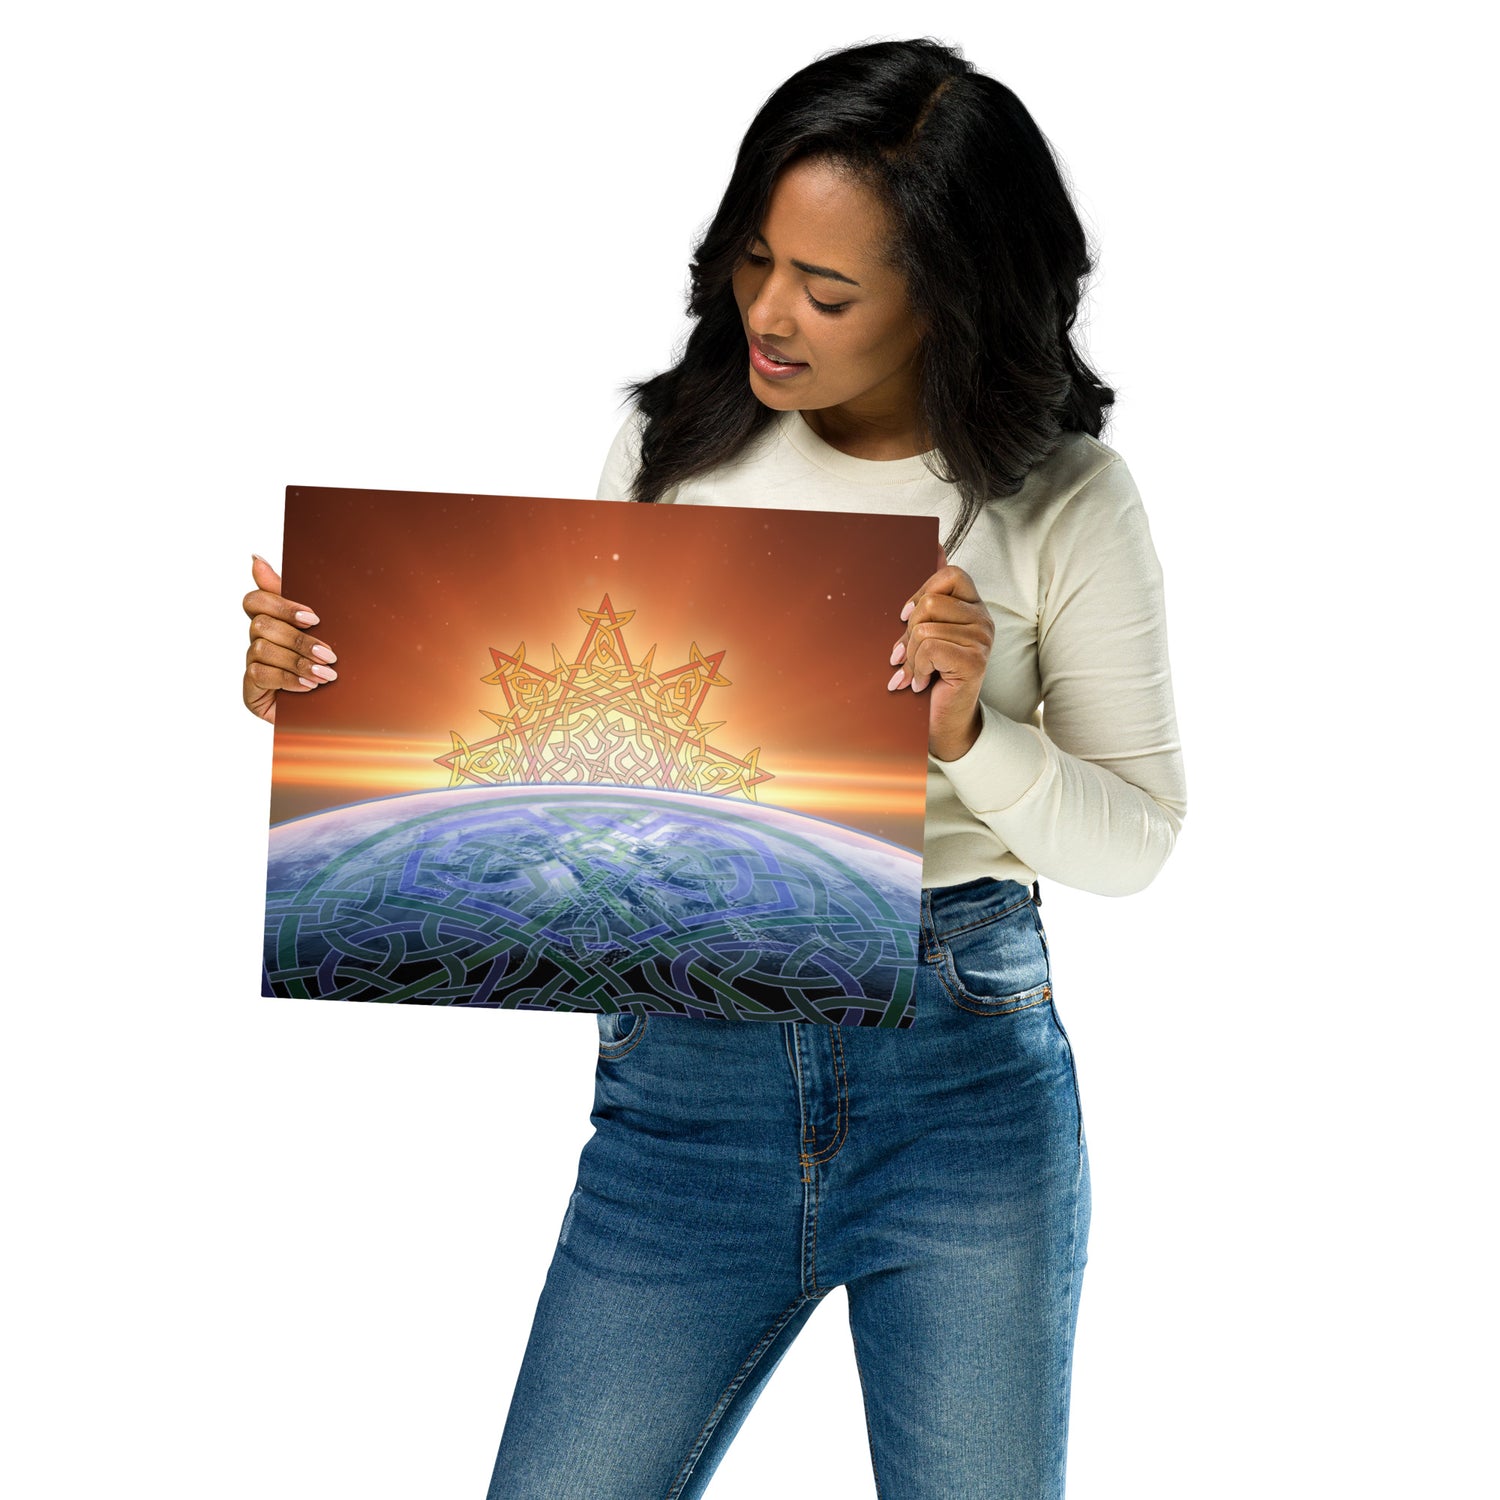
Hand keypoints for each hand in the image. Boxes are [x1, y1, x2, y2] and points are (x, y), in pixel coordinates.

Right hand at [242, 554, 336, 723]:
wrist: (332, 711)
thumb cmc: (327, 666)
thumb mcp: (321, 631)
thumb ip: (293, 597)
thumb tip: (255, 558)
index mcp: (272, 621)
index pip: (255, 600)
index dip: (281, 605)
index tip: (313, 618)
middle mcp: (257, 640)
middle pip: (261, 625)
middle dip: (299, 640)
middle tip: (330, 654)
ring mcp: (252, 665)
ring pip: (262, 649)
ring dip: (298, 662)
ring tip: (326, 675)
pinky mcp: (250, 689)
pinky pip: (260, 675)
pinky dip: (288, 679)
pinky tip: (309, 687)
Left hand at [886, 545, 993, 760]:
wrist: (943, 722)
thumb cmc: (931, 675)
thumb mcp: (926, 630)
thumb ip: (931, 593)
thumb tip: (935, 544)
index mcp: (972, 607)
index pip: (950, 574)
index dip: (922, 591)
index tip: (906, 617)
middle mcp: (983, 619)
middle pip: (931, 602)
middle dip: (908, 632)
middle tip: (906, 655)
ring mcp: (982, 639)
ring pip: (925, 628)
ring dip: (911, 656)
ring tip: (914, 673)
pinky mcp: (975, 660)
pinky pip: (930, 647)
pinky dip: (916, 668)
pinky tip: (920, 683)